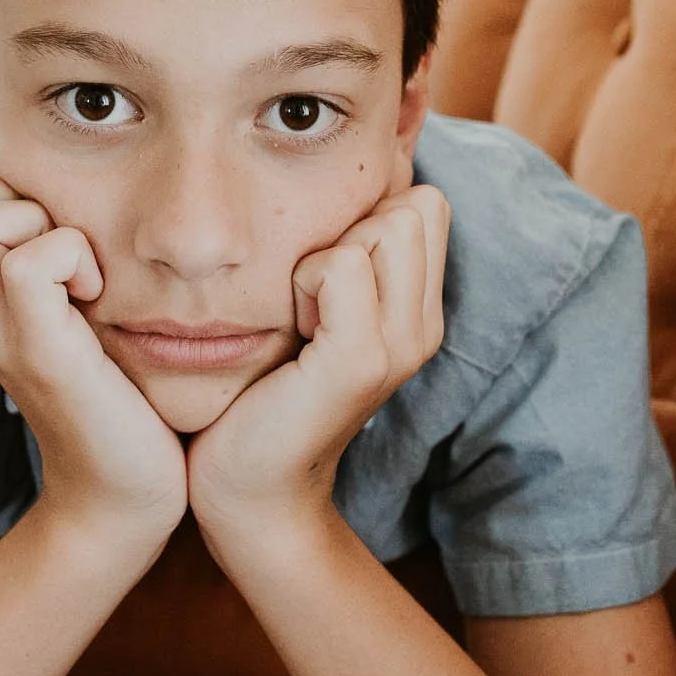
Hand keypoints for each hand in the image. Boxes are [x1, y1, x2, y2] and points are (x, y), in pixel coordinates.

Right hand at [0, 171, 187, 546]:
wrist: (124, 491)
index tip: (50, 232)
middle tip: (64, 249)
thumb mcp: (76, 306)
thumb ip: (56, 253)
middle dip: (10, 199)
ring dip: (40, 226)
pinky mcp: (39, 353)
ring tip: (80, 275)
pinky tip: (96, 297)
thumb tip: (74, 188)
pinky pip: (24, 265)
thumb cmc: (117, 392)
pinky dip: (69, 258)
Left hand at [186, 184, 450, 555]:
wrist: (251, 489)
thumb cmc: (264, 390)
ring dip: (327, 253)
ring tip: (301, 314)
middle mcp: (424, 327)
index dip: (368, 214)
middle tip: (310, 296)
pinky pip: (343, 266)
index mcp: (419, 312)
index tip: (324, 275)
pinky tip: (292, 329)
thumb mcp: (316, 312)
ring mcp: (400, 345)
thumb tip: (344, 187)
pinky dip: (305, 281)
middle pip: (412, 205)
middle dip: (352, 227)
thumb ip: (343, 254)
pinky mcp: (359, 361)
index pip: (425, 202)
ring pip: (387, 224)